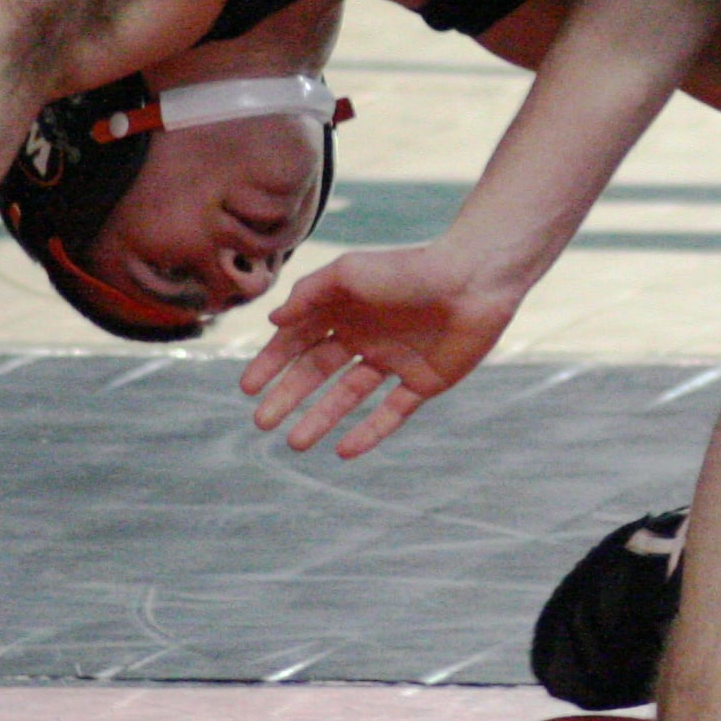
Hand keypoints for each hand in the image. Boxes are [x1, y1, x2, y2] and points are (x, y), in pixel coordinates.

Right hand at [239, 240, 525, 457]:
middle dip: (289, 396)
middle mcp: (366, 335)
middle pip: (318, 372)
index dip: (273, 362)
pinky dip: (368, 432)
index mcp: (346, 308)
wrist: (471, 281)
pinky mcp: (424, 381)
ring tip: (294, 443)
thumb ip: (308, 294)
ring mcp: (395, 360)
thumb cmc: (408, 269)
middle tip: (262, 423)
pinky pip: (391, 413)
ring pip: (349, 396)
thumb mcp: (348, 273)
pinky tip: (343, 451)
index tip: (248, 388)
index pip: (300, 339)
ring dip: (321, 418)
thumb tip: (273, 322)